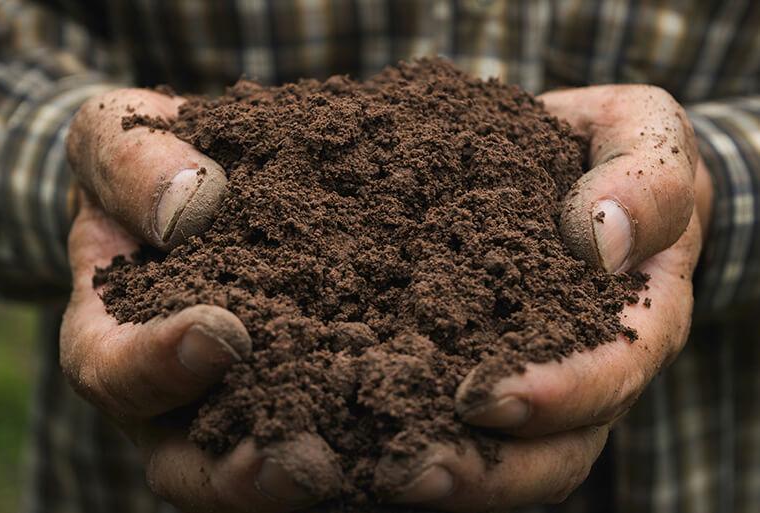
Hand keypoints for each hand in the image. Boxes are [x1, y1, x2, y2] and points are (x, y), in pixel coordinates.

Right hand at [62, 89, 340, 511]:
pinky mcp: (306, 389)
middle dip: (247, 474)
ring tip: (382, 469)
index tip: (224, 333)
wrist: (200, 178)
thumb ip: (133, 165)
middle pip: (194, 464)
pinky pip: (335, 427)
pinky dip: (375, 435)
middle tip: (307, 466)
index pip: (117, 372)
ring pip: (269, 467)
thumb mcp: (117, 140)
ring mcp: (241, 403)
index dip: (162, 363)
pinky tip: (427, 424)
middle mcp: (174, 396)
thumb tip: (189, 204)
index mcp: (112, 339)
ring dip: (324, 479)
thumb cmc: (148, 164)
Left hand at [374, 85, 710, 509]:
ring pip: (499, 454)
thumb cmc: (612, 152)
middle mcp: (586, 368)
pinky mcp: (472, 360)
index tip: (487, 399)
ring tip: (372, 473)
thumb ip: (648, 181)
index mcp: (639, 318)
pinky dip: (404, 430)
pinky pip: (444, 410)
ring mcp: (528, 372)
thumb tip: (605, 239)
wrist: (570, 164)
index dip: (558, 394)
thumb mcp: (645, 140)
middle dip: (488, 470)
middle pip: (552, 448)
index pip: (610, 374)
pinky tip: (347, 431)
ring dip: (440, 471)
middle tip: (411, 474)